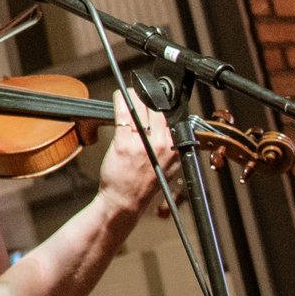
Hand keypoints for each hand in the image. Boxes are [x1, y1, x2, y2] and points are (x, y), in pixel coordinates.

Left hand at [95, 91, 182, 217]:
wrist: (125, 200)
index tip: (153, 99)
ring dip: (134, 97)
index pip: (170, 118)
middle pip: (157, 110)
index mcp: (175, 149)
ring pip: (141, 109)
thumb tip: (166, 127)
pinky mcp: (124, 144)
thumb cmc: (143, 184)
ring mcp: (143, 144)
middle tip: (139, 95)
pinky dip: (120, 102)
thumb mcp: (168, 166)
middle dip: (147, 99)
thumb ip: (169, 146)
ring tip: (129, 94)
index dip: (159, 106)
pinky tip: (119, 96)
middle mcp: (162, 145)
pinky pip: (124, 115)